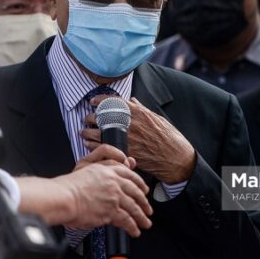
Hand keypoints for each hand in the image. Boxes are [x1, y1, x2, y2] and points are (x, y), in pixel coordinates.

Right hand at [53, 155, 151, 236]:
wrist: (64, 197)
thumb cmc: (69, 187)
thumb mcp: (86, 168)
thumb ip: (101, 171)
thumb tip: (110, 180)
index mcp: (108, 170)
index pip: (130, 175)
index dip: (139, 183)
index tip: (144, 189)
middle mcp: (114, 182)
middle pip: (136, 191)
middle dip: (144, 202)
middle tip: (148, 209)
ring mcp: (114, 196)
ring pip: (134, 207)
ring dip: (141, 217)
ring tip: (145, 223)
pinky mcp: (112, 211)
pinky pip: (127, 220)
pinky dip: (132, 227)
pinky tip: (134, 231)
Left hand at [81, 96, 195, 183]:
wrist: (175, 158)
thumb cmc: (169, 138)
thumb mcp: (157, 118)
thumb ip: (142, 110)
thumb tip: (133, 101)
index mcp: (138, 112)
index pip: (113, 101)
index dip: (100, 100)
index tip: (93, 101)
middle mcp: (131, 124)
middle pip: (102, 117)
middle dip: (91, 117)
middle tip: (87, 119)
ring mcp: (127, 139)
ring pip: (99, 133)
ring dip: (88, 132)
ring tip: (83, 132)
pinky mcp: (125, 152)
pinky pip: (103, 148)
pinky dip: (93, 145)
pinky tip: (89, 144)